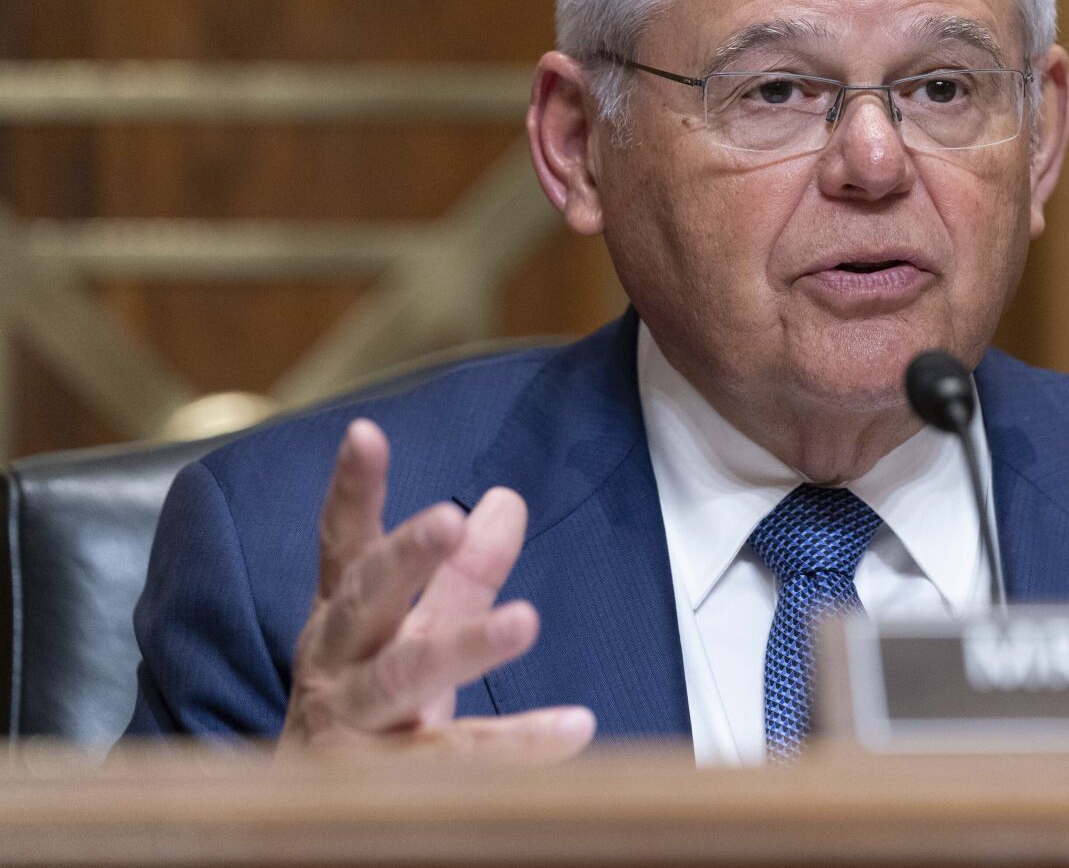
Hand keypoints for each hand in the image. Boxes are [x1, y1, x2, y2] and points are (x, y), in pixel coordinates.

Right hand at [279, 418, 595, 759]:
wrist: (304, 830)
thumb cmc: (369, 714)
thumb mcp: (411, 637)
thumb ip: (460, 576)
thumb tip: (506, 499)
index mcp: (342, 622)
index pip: (344, 547)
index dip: (352, 491)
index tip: (365, 432)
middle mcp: (335, 668)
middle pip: (365, 603)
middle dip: (404, 558)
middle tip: (447, 517)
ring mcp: (350, 730)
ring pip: (402, 679)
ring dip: (463, 646)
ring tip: (524, 621)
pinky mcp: (382, 788)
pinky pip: (456, 762)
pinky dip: (516, 745)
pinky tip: (574, 728)